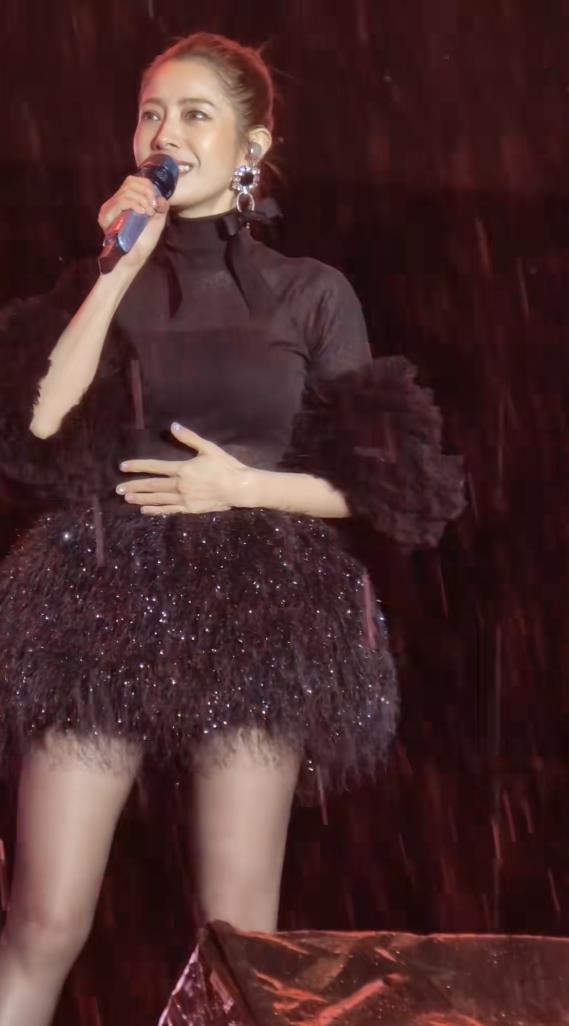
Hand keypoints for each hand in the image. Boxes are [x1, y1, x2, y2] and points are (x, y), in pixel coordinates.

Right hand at [98, 175, 169, 269]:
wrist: (134, 258)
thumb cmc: (144, 241)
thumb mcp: (156, 221)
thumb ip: (160, 207)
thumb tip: (161, 196)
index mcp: (126, 200)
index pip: (133, 181)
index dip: (146, 185)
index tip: (155, 200)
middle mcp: (116, 202)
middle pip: (130, 182)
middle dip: (146, 191)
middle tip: (153, 207)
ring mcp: (110, 208)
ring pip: (126, 191)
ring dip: (142, 199)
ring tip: (148, 213)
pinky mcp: (106, 216)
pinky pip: (121, 201)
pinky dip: (134, 204)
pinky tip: (142, 213)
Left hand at [116, 423, 253, 514]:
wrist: (239, 488)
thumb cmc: (225, 466)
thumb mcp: (208, 448)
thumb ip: (189, 438)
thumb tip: (173, 426)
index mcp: (182, 469)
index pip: (155, 467)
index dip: (138, 466)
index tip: (123, 467)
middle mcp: (179, 485)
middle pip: (152, 485)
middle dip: (134, 486)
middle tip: (118, 489)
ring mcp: (184, 499)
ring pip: (158, 499)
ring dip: (141, 499)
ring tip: (127, 499)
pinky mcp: (190, 509)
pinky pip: (169, 510)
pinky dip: (156, 510)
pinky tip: (145, 510)